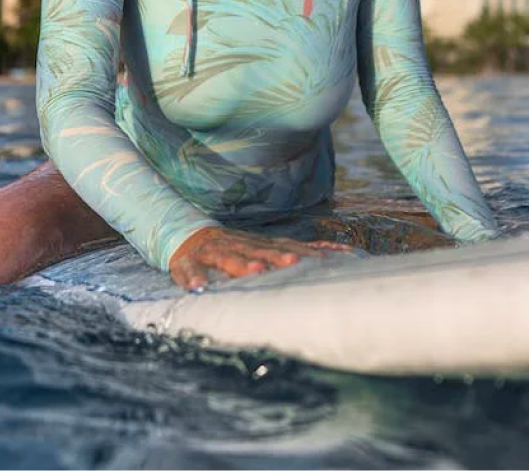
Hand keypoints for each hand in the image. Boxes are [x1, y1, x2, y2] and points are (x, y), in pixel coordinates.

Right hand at [169, 225, 350, 290]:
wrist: (188, 238)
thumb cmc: (235, 250)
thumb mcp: (264, 247)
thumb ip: (295, 250)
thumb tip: (340, 253)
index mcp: (258, 245)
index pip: (285, 246)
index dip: (303, 252)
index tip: (325, 260)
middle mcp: (239, 246)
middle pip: (260, 251)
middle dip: (277, 257)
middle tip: (293, 263)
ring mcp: (215, 252)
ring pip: (228, 258)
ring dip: (241, 264)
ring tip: (254, 271)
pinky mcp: (189, 263)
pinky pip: (189, 271)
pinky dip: (193, 278)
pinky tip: (198, 288)